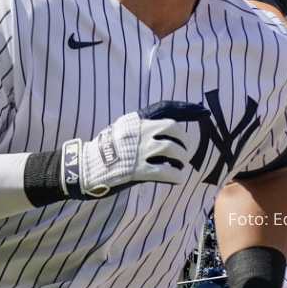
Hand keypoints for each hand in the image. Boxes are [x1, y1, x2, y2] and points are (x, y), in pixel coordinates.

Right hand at [63, 100, 208, 197]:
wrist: (84, 167)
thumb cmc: (103, 151)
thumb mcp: (119, 130)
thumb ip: (138, 129)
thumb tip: (161, 132)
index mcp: (135, 120)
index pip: (165, 108)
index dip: (186, 109)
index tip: (202, 111)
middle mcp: (139, 132)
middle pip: (173, 129)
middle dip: (183, 141)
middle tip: (183, 151)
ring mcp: (139, 151)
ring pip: (173, 150)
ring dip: (180, 159)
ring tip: (179, 166)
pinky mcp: (138, 170)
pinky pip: (167, 172)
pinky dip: (176, 176)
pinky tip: (176, 178)